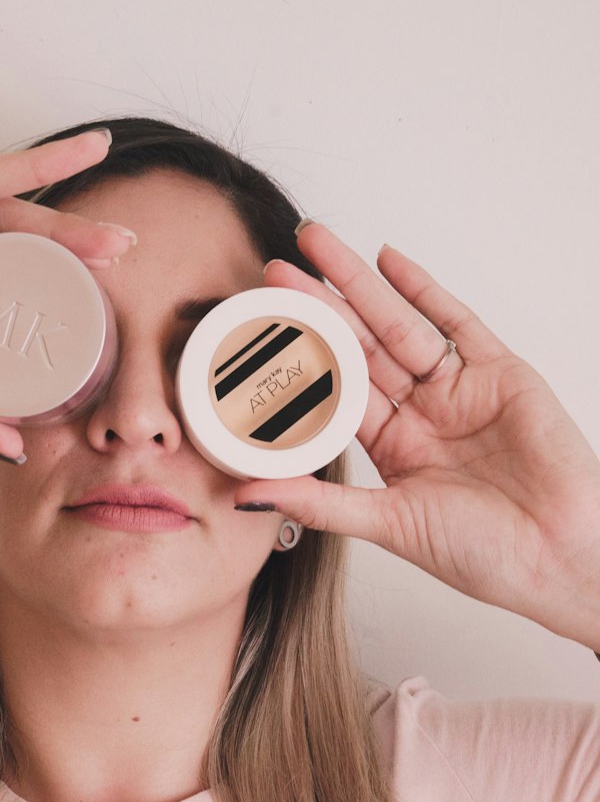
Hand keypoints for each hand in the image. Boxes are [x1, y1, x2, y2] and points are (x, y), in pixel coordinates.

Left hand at [236, 224, 599, 647]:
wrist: (556, 556)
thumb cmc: (482, 554)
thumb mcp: (388, 526)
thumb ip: (318, 505)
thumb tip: (244, 496)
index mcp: (391, 449)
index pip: (334, 393)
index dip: (297, 361)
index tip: (257, 332)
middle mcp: (421, 414)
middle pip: (359, 349)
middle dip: (317, 308)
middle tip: (272, 271)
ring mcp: (459, 389)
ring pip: (397, 325)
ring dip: (357, 285)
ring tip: (314, 245)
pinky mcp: (500, 372)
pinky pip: (457, 322)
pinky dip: (423, 289)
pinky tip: (387, 260)